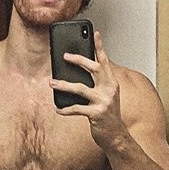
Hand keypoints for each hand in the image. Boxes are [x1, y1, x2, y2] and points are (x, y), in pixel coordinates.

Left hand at [50, 31, 125, 148]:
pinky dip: (66, 109)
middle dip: (79, 60)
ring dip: (64, 85)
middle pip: (94, 69)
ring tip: (52, 83)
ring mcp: (104, 101)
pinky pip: (77, 109)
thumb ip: (97, 83)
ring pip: (80, 88)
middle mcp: (109, 89)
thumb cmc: (108, 114)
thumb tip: (78, 71)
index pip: (105, 61)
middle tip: (65, 56)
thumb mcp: (106, 96)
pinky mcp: (96, 114)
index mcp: (112, 82)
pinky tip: (58, 108)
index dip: (100, 47)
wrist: (116, 135)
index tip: (95, 33)